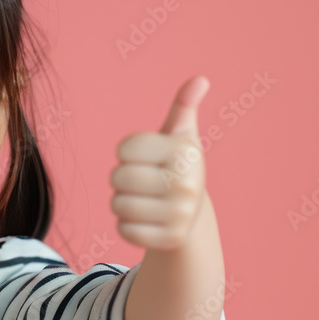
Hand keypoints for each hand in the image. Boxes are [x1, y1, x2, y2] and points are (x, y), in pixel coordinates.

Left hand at [110, 75, 209, 250]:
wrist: (191, 215)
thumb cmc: (176, 167)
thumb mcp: (180, 136)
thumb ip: (184, 107)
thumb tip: (200, 79)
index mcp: (185, 153)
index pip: (124, 149)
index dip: (126, 152)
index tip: (143, 157)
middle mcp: (187, 184)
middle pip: (118, 178)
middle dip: (121, 178)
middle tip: (141, 181)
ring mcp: (180, 215)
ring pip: (118, 205)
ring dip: (121, 202)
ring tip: (142, 199)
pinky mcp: (169, 240)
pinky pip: (124, 229)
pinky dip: (127, 225)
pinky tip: (145, 220)